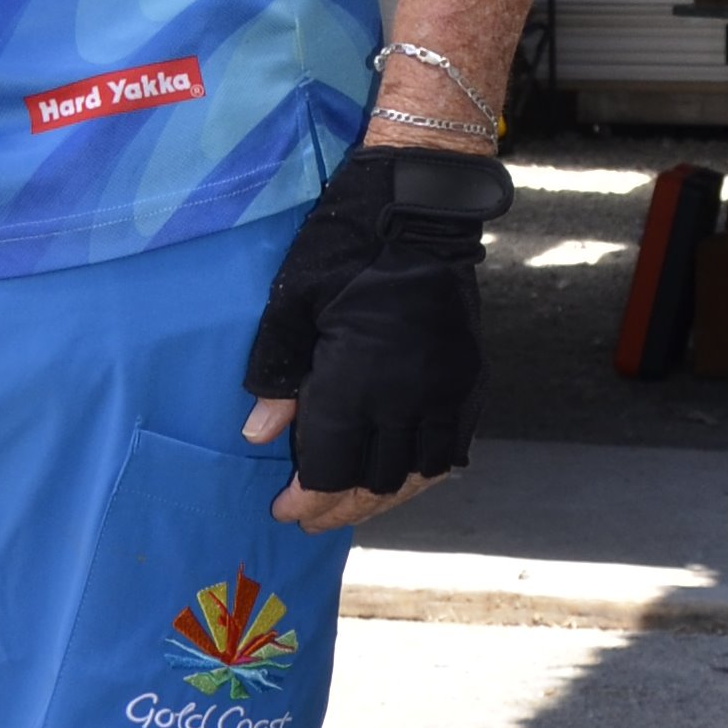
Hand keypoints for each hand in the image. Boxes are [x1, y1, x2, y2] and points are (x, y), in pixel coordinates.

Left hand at [241, 145, 512, 520]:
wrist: (420, 212)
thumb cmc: (344, 249)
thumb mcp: (292, 304)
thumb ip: (277, 376)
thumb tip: (257, 436)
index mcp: (356, 380)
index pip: (331, 468)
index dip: (306, 500)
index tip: (284, 511)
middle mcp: (406, 397)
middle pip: (374, 482)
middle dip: (339, 507)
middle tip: (311, 516)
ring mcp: (445, 392)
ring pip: (417, 475)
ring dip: (383, 497)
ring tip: (353, 505)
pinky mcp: (470, 382)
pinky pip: (452, 451)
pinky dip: (424, 474)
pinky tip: (401, 477)